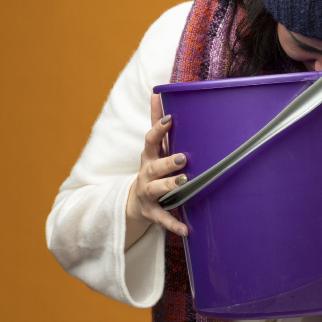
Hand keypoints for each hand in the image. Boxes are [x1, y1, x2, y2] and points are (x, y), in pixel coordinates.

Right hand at [124, 93, 188, 249]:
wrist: (134, 202)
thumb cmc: (152, 168)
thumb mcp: (153, 147)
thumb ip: (157, 123)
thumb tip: (157, 92)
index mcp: (149, 157)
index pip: (150, 140)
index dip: (159, 129)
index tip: (171, 118)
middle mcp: (146, 174)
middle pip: (154, 167)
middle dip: (167, 162)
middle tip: (183, 158)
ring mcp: (148, 194)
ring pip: (157, 190)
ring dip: (170, 187)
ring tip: (184, 184)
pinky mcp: (152, 213)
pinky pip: (163, 219)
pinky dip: (174, 224)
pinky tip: (187, 230)